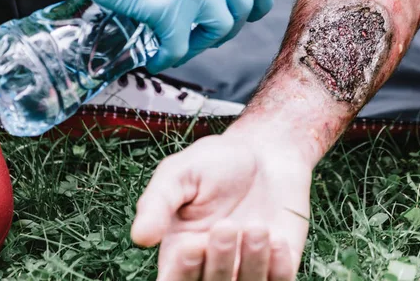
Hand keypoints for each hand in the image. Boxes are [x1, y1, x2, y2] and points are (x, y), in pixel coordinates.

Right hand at [13, 0, 273, 71]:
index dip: (257, 6)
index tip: (245, 18)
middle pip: (242, 12)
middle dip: (223, 31)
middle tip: (199, 36)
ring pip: (219, 32)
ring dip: (199, 45)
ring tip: (175, 45)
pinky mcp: (168, 9)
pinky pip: (180, 48)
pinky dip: (168, 58)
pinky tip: (154, 56)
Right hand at [131, 131, 312, 280]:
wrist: (264, 151)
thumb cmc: (215, 162)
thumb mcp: (180, 172)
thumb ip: (158, 201)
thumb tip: (140, 237)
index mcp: (179, 254)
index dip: (182, 274)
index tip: (192, 244)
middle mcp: (211, 269)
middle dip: (218, 264)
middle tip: (226, 226)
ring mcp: (247, 270)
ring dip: (251, 264)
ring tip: (256, 226)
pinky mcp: (280, 266)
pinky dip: (278, 268)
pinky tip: (276, 236)